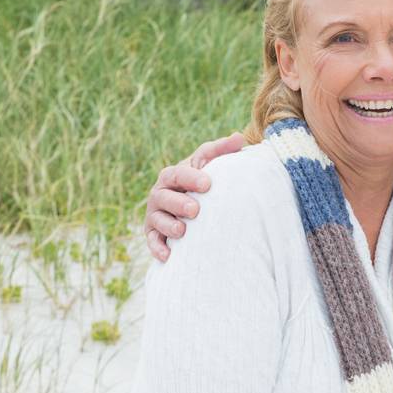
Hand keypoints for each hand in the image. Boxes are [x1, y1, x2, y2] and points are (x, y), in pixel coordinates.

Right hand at [144, 132, 245, 260]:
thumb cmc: (203, 186)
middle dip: (178, 203)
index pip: (178, 173)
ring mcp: (156, 215)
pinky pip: (152, 242)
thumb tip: (239, 137)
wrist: (192, 211)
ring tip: (182, 231)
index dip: (190, 177)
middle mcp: (161, 194)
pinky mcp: (154, 235)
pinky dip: (158, 248)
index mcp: (173, 176)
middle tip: (195, 210)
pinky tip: (168, 255)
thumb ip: (221, 152)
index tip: (207, 184)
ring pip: (157, 219)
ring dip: (168, 225)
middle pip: (164, 196)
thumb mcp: (210, 167)